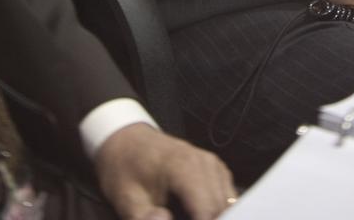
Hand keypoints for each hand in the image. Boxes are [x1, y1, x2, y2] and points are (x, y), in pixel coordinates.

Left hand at [94, 123, 235, 219]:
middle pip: (221, 208)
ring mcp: (212, 163)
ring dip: (216, 217)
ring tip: (187, 218)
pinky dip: (218, 211)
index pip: (208, 210)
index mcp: (183, 167)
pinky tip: (199, 216)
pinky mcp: (215, 169)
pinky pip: (227, 196)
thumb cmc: (125, 169)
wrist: (126, 141)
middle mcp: (204, 162)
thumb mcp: (125, 199)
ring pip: (228, 203)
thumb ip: (144, 218)